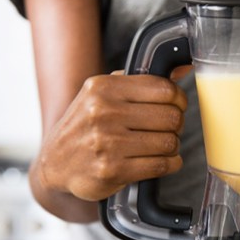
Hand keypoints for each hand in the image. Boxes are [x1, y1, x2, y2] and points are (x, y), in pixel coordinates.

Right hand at [34, 72, 187, 201]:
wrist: (55, 163)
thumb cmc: (86, 125)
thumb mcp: (104, 93)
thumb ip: (141, 81)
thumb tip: (185, 68)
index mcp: (104, 88)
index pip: (165, 90)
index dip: (179, 100)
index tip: (176, 106)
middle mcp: (103, 112)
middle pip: (171, 117)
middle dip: (176, 125)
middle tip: (167, 129)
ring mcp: (107, 143)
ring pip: (169, 143)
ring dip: (171, 147)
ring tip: (159, 146)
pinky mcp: (112, 171)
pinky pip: (161, 165)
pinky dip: (169, 164)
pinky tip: (161, 161)